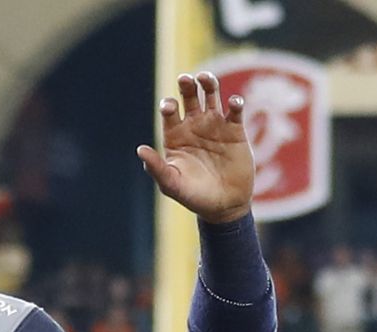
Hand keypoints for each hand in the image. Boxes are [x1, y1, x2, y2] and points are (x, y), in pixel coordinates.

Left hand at [136, 71, 254, 222]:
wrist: (224, 207)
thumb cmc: (195, 197)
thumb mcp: (172, 185)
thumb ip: (156, 168)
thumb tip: (140, 150)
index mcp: (176, 135)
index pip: (170, 110)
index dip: (169, 105)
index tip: (172, 108)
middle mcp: (194, 125)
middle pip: (189, 95)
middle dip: (186, 84)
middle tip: (186, 80)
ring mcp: (215, 125)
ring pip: (211, 93)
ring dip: (208, 82)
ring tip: (205, 79)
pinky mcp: (235, 130)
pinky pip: (235, 109)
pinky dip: (235, 101)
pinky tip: (233, 103)